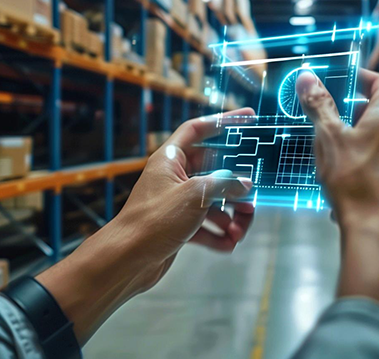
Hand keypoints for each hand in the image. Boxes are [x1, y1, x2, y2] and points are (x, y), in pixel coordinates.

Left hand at [116, 108, 257, 283]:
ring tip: (240, 231)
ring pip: (212, 201)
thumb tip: (244, 184)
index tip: (248, 118)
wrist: (126, 261)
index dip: (223, 121)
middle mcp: (173, 177)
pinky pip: (205, 224)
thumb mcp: (195, 196)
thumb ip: (224, 185)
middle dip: (235, 186)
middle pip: (213, 171)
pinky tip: (228, 244)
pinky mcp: (178, 226)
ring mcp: (176, 202)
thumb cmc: (155, 220)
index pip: (198, 129)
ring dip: (230, 215)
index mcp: (170, 160)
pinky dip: (218, 233)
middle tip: (252, 196)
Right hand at [295, 68, 378, 342]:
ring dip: (366, 142)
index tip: (339, 82)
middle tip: (333, 122)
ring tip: (339, 158)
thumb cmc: (358, 182)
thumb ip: (319, 104)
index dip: (357, 79)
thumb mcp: (329, 139)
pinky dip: (375, 166)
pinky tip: (355, 186)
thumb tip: (308, 77)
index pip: (377, 80)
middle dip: (358, 113)